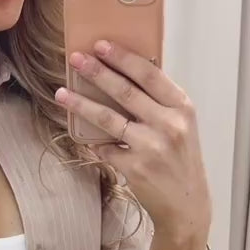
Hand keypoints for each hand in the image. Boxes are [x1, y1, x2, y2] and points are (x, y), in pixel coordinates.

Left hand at [56, 40, 211, 244]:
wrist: (186, 205)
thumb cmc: (181, 161)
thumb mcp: (181, 126)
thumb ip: (159, 103)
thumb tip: (122, 75)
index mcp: (182, 107)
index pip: (149, 74)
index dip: (123, 58)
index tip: (101, 45)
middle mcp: (169, 124)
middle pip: (125, 91)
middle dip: (96, 72)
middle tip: (75, 59)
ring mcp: (151, 147)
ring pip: (108, 118)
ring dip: (81, 104)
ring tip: (62, 93)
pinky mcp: (135, 167)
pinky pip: (105, 148)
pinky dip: (94, 143)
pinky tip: (85, 138)